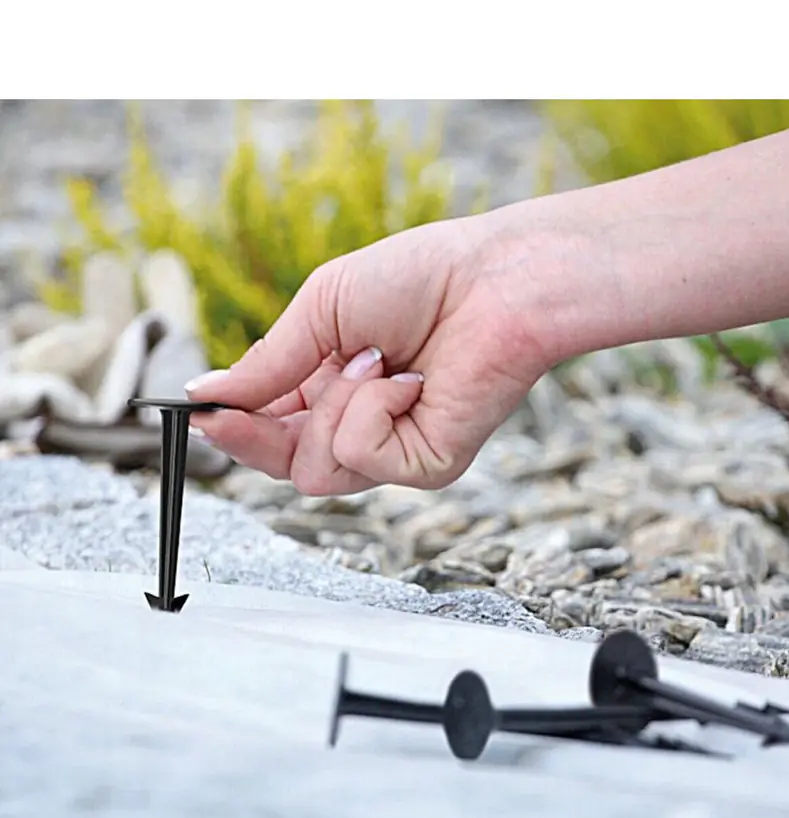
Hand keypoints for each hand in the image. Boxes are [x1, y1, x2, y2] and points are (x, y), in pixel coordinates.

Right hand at [185, 216, 558, 494]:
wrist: (494, 280)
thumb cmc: (419, 280)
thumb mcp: (322, 310)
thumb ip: (266, 363)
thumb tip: (204, 395)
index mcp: (330, 389)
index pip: (269, 432)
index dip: (233, 428)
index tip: (200, 413)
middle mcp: (360, 425)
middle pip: (284, 466)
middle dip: (254, 436)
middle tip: (235, 412)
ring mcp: (394, 450)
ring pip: (314, 472)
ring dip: (330, 406)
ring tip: (374, 359)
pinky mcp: (428, 466)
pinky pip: (361, 456)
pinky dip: (370, 410)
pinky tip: (406, 380)